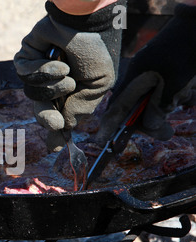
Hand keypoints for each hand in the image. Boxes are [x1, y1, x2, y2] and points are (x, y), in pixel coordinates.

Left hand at [14, 1, 123, 151]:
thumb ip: (82, 107)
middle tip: (55, 123)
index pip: (58, 117)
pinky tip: (59, 65)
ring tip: (67, 75)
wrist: (88, 21)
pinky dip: (43, 72)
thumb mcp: (99, 84)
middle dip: (47, 119)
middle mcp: (51, 84)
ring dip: (52, 88)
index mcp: (69, 92)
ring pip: (32, 93)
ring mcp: (38, 71)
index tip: (55, 147)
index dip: (55, 133)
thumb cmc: (97, 50)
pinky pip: (25, 74)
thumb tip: (65, 126)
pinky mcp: (26, 56)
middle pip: (40, 110)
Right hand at [96, 4, 195, 144]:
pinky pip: (164, 93)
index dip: (108, 127)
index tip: (101, 143)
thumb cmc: (185, 50)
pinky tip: (189, 90)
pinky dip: (177, 96)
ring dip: (169, 106)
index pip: (115, 109)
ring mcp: (150, 75)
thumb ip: (160, 106)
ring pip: (153, 102)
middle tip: (168, 133)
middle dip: (152, 122)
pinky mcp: (162, 73)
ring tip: (187, 95)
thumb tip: (150, 126)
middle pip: (135, 110)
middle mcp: (137, 79)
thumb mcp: (175, 82)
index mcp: (133, 80)